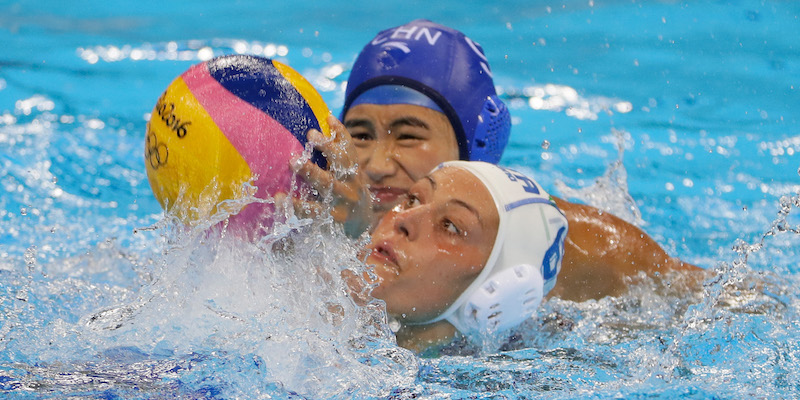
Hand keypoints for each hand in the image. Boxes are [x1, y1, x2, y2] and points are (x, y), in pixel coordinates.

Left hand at [290, 115, 373, 236]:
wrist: (360, 228)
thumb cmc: (347, 194)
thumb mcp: (349, 175)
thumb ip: (339, 153)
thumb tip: (328, 119)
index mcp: (353, 175)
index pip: (349, 151)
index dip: (341, 134)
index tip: (328, 118)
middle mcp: (349, 188)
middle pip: (340, 165)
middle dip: (327, 149)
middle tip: (310, 135)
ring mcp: (340, 205)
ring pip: (327, 185)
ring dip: (310, 172)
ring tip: (292, 161)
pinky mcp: (329, 222)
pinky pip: (311, 213)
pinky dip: (295, 206)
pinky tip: (279, 198)